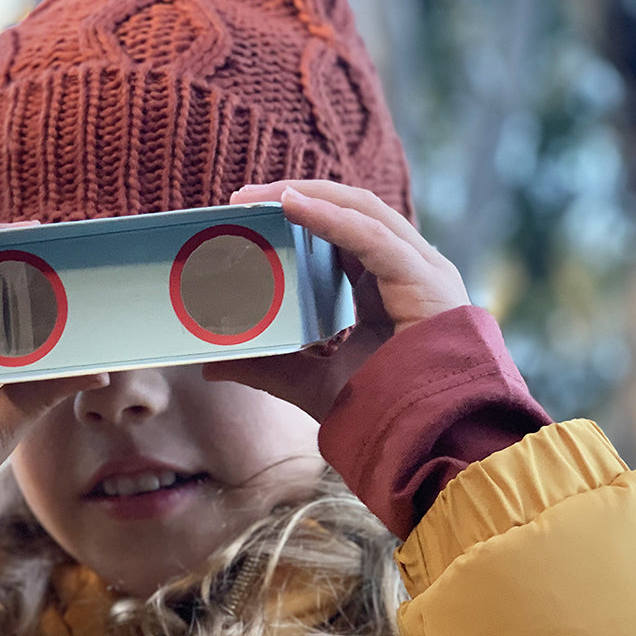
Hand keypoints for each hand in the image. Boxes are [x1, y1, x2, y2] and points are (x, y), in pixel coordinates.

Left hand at [203, 180, 470, 420]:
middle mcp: (406, 268)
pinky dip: (329, 217)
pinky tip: (291, 204)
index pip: (341, 231)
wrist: (423, 440)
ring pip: (361, 210)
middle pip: (349, 210)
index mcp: (384, 285)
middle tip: (241, 197)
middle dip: (295, 195)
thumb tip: (211, 366)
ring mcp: (421, 269)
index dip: (298, 214)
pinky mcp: (424, 279)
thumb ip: (264, 368)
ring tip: (258, 196)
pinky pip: (370, 236)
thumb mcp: (306, 381)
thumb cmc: (379, 410)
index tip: (247, 212)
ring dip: (307, 195)